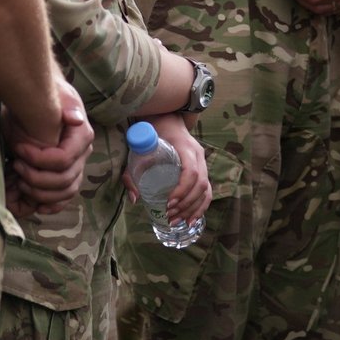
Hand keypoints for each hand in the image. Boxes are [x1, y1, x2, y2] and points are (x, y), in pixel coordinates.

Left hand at [4, 76, 93, 215]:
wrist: (42, 102)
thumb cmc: (46, 98)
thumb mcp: (55, 95)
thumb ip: (66, 107)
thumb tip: (75, 118)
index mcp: (82, 136)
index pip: (63, 159)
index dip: (38, 160)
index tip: (19, 148)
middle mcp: (83, 155)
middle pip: (64, 180)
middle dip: (35, 177)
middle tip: (16, 165)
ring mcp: (76, 167)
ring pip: (65, 192)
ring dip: (40, 192)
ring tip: (19, 180)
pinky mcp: (66, 176)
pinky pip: (64, 198)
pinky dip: (52, 205)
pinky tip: (38, 206)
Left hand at [143, 113, 212, 227]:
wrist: (168, 119)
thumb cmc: (152, 133)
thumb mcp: (138, 149)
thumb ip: (132, 173)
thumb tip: (135, 199)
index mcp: (185, 147)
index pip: (191, 172)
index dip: (182, 189)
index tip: (168, 202)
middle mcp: (198, 155)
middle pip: (201, 183)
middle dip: (185, 203)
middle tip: (169, 215)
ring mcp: (202, 162)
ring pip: (206, 189)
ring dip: (193, 208)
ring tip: (177, 221)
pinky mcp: (202, 169)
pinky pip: (207, 191)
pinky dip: (201, 207)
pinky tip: (191, 219)